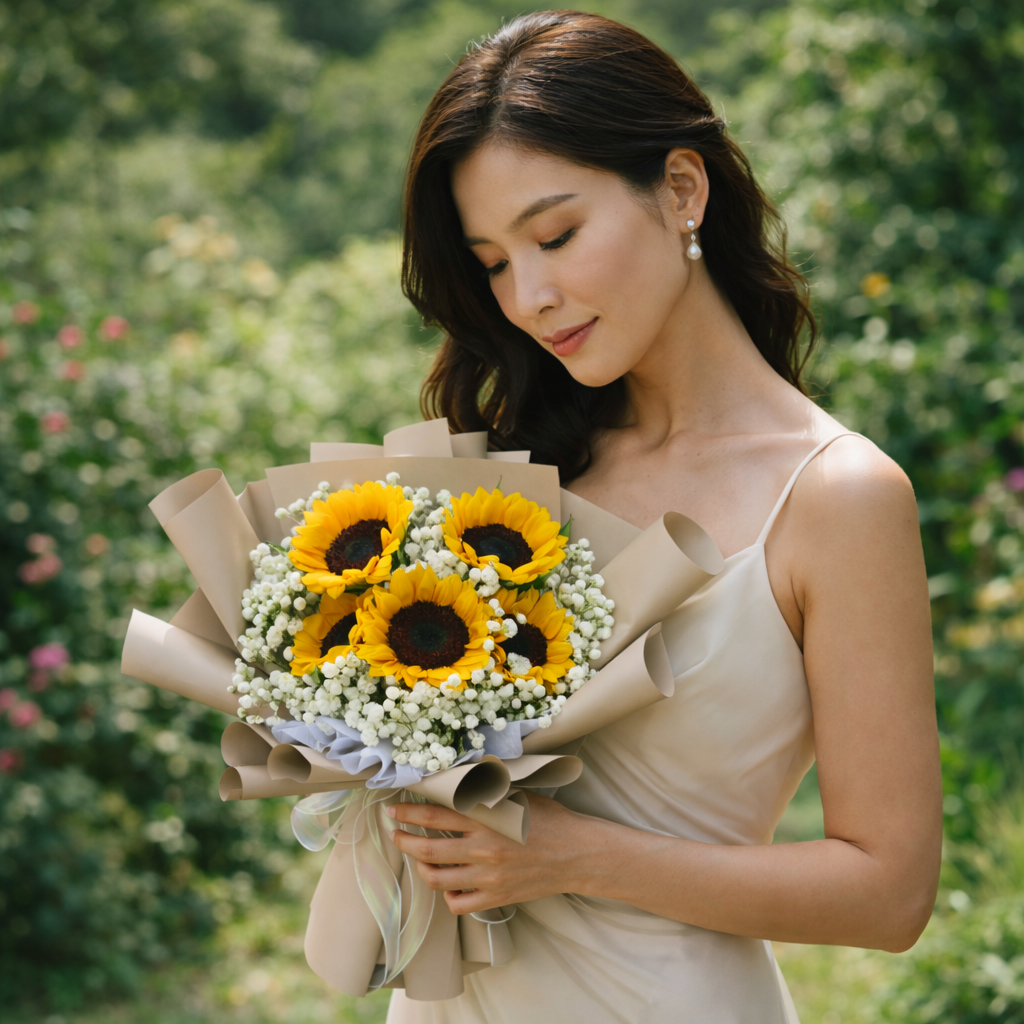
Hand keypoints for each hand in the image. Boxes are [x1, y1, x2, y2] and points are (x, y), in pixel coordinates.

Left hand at [388, 792, 591, 914]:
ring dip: (421, 868)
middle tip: (394, 834)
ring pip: (437, 879)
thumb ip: (486, 788)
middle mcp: (482, 848)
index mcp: (486, 819)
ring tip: (419, 859)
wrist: (577, 854)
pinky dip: (448, 895)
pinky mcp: (496, 897)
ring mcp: (487, 876)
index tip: (392, 811)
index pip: (434, 814)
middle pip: (426, 849)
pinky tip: (449, 883)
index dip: (407, 813)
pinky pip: (458, 903)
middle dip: (403, 841)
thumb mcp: (518, 793)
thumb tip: (458, 774)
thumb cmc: (549, 819)